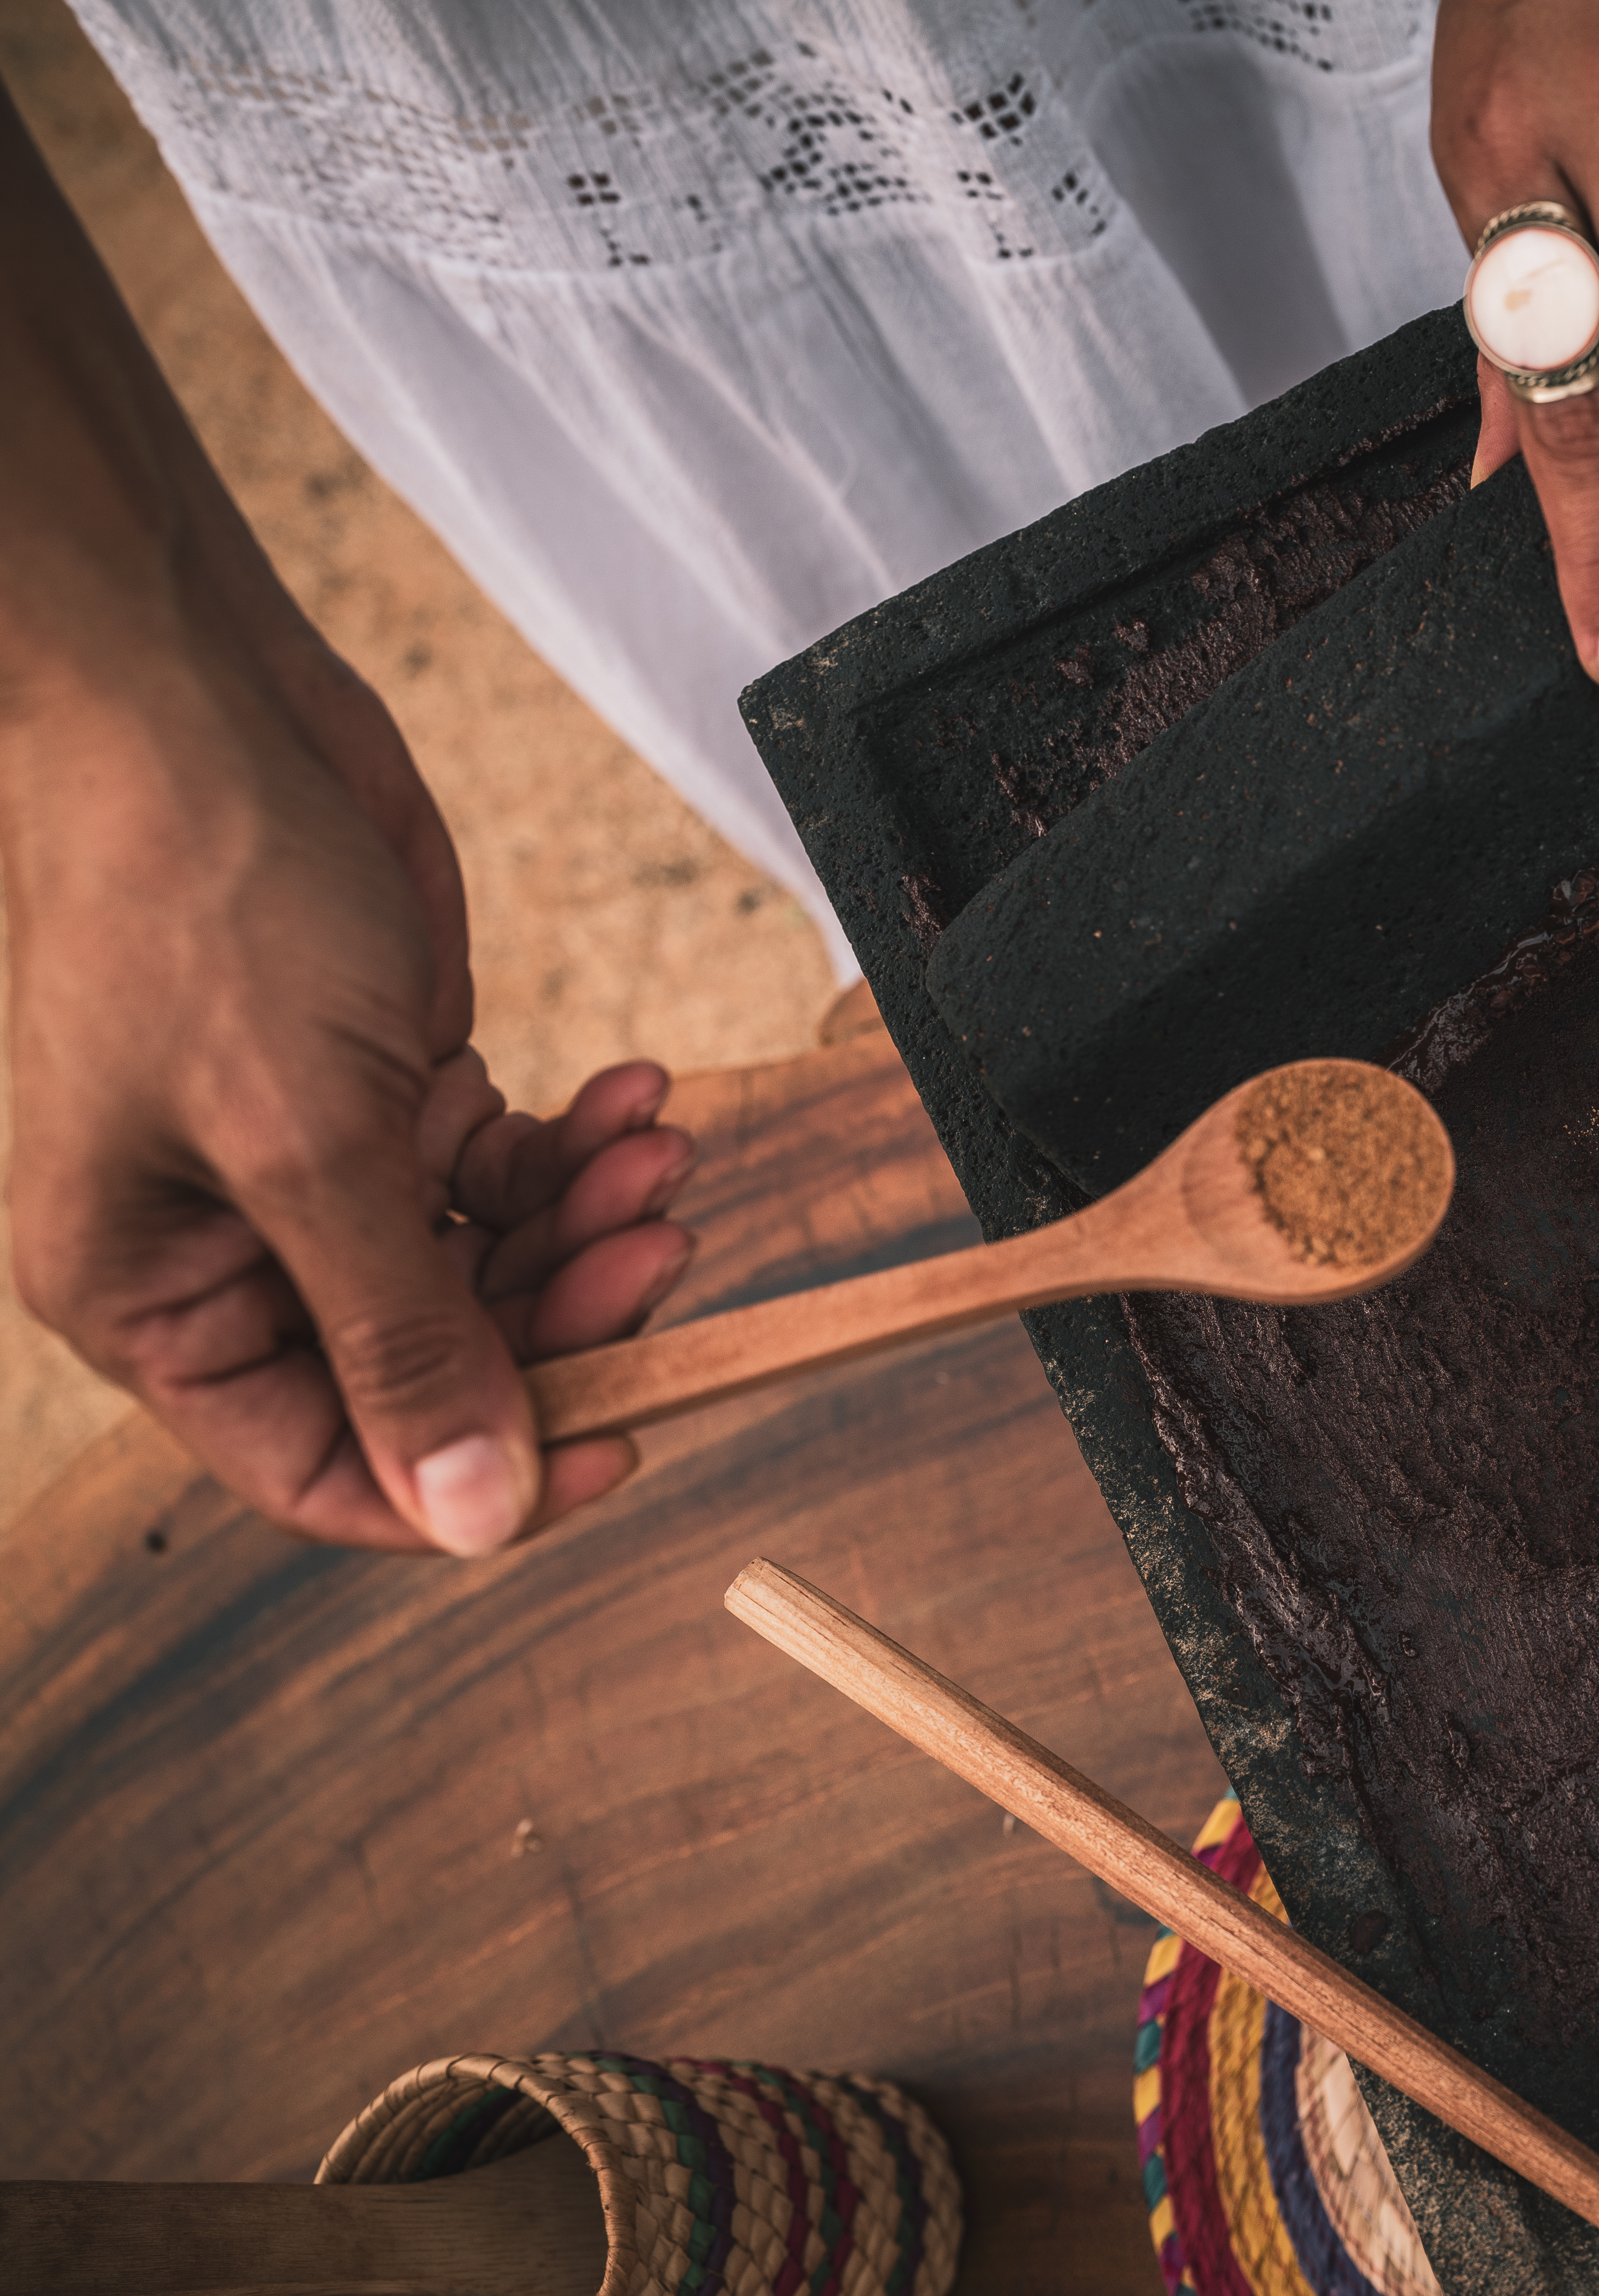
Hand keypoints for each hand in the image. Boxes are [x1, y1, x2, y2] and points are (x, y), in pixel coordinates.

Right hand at [3, 618, 698, 1555]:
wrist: (198, 715)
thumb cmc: (198, 907)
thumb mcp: (309, 1144)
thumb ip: (400, 1338)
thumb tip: (476, 1512)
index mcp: (161, 1301)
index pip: (329, 1465)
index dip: (475, 1475)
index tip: (621, 1439)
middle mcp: (235, 1253)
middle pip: (434, 1364)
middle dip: (560, 1312)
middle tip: (663, 1241)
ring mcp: (318, 1170)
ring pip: (490, 1266)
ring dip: (590, 1221)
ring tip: (660, 1154)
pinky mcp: (387, 1091)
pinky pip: (505, 1169)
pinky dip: (578, 1147)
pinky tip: (636, 1100)